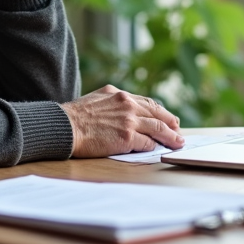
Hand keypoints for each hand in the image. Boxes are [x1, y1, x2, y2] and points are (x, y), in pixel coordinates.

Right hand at [60, 85, 184, 157]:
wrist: (64, 126)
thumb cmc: (74, 117)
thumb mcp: (96, 99)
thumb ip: (112, 103)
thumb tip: (122, 111)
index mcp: (119, 94)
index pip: (147, 102)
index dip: (160, 111)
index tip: (167, 118)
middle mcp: (127, 104)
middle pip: (157, 113)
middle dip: (171, 123)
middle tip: (178, 130)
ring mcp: (129, 121)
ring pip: (159, 128)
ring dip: (171, 137)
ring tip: (178, 142)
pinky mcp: (127, 138)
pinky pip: (148, 143)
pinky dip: (155, 146)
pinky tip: (158, 149)